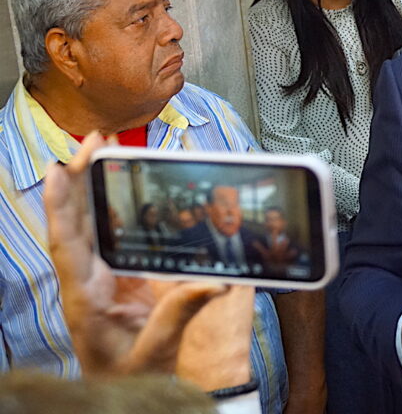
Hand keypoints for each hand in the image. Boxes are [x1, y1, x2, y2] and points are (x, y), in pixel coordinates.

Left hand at [44, 134, 251, 388]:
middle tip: (94, 141)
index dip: (62, 206)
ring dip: (90, 186)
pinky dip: (109, 205)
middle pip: (74, 222)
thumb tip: (214, 281)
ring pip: (86, 224)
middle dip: (78, 178)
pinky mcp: (113, 278)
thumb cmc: (132, 377)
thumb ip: (180, 313)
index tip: (58, 170)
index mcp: (86, 300)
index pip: (67, 244)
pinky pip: (106, 234)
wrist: (125, 394)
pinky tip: (120, 186)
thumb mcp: (157, 350)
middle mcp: (85, 283)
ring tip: (103, 149)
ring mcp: (98, 278)